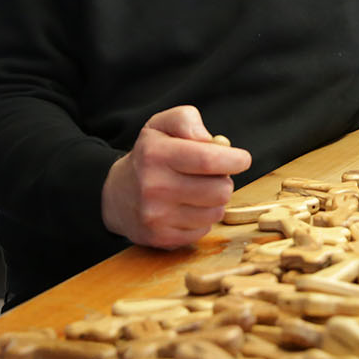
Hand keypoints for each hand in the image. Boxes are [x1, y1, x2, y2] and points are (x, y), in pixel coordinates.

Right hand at [101, 105, 250, 248]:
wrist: (116, 196)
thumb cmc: (148, 156)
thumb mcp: (161, 125)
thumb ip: (186, 120)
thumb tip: (212, 140)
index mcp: (156, 154)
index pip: (208, 160)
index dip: (234, 160)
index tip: (242, 159)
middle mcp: (154, 187)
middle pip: (220, 190)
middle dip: (223, 180)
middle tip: (211, 175)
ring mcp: (157, 216)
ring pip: (216, 212)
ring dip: (214, 201)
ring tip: (197, 191)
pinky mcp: (162, 238)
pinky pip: (203, 230)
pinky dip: (202, 219)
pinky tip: (186, 209)